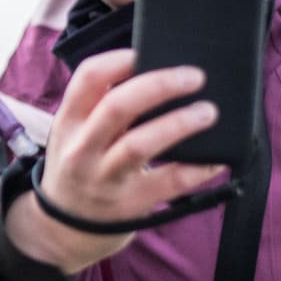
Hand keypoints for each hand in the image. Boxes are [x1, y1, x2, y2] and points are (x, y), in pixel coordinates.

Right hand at [5, 48, 227, 272]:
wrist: (64, 228)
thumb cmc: (80, 165)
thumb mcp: (74, 133)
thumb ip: (101, 107)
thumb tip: (156, 72)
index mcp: (68, 122)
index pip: (88, 78)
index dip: (119, 60)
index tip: (146, 52)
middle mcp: (82, 149)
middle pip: (117, 107)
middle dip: (159, 86)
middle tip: (194, 76)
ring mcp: (105, 179)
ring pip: (140, 145)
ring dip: (179, 124)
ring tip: (209, 112)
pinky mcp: (130, 204)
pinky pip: (168, 183)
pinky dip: (197, 169)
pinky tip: (216, 159)